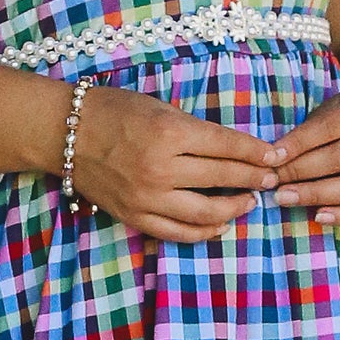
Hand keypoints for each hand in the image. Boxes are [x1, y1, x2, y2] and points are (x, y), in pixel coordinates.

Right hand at [68, 84, 279, 241]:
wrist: (65, 133)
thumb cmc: (114, 111)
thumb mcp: (159, 108)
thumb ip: (196, 131)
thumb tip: (236, 150)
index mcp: (168, 133)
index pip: (226, 146)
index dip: (256, 153)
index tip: (275, 157)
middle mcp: (160, 169)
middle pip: (222, 178)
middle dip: (253, 179)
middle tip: (270, 180)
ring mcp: (147, 197)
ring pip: (206, 213)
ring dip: (235, 209)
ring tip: (249, 201)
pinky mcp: (135, 217)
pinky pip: (179, 232)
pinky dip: (205, 231)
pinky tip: (220, 224)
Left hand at [272, 80, 339, 223]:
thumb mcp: (336, 108)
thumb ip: (311, 130)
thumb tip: (275, 159)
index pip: (330, 128)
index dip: (298, 145)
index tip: (271, 158)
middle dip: (301, 172)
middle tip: (272, 183)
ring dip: (315, 195)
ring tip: (285, 198)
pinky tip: (320, 216)